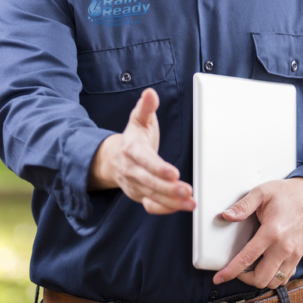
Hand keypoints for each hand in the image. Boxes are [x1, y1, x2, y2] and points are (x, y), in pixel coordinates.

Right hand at [88, 88, 194, 214]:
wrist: (113, 158)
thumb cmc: (133, 138)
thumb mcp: (138, 120)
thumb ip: (146, 108)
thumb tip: (150, 93)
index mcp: (131, 150)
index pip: (145, 160)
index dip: (158, 168)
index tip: (173, 173)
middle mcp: (131, 170)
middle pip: (149, 182)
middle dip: (168, 189)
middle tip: (187, 191)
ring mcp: (134, 185)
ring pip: (152, 196)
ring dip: (171, 201)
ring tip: (190, 202)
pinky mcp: (139, 195)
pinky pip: (150, 206)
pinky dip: (163, 209)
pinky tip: (179, 208)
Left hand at [213, 178, 302, 289]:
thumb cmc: (287, 193)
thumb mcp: (263, 192)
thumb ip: (243, 205)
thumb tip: (226, 215)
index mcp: (271, 232)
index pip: (247, 259)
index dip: (230, 272)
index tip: (218, 278)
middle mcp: (283, 247)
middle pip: (260, 279)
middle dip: (244, 278)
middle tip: (237, 268)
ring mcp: (293, 254)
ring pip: (273, 282)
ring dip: (259, 279)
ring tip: (251, 268)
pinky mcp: (299, 257)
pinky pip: (285, 278)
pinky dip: (273, 278)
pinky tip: (266, 267)